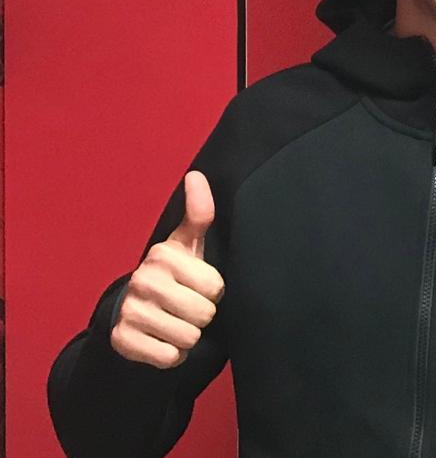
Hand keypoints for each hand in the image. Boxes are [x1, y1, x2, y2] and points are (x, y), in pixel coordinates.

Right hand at [110, 171, 225, 368]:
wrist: (135, 312)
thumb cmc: (174, 275)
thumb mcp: (188, 244)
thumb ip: (198, 213)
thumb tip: (196, 175)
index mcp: (163, 254)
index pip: (216, 287)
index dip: (213, 291)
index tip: (197, 285)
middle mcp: (143, 279)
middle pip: (204, 314)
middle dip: (202, 315)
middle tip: (187, 307)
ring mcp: (130, 309)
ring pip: (188, 338)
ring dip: (188, 336)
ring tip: (175, 322)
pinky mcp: (122, 339)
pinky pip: (169, 357)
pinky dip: (172, 355)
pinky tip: (162, 340)